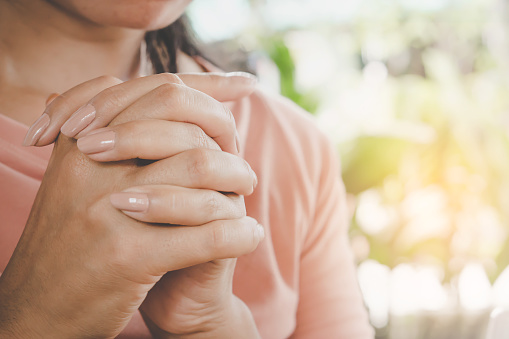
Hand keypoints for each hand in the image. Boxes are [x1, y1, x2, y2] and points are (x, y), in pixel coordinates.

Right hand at [0, 75, 261, 337]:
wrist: (36, 307)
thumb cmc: (67, 239)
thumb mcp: (75, 178)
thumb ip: (108, 136)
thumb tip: (158, 96)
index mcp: (82, 139)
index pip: (156, 89)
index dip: (208, 83)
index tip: (247, 84)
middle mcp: (91, 163)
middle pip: (180, 114)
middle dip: (225, 128)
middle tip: (242, 152)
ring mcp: (109, 208)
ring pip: (200, 166)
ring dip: (238, 176)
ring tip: (246, 190)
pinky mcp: (128, 256)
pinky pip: (207, 235)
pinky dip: (239, 234)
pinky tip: (249, 236)